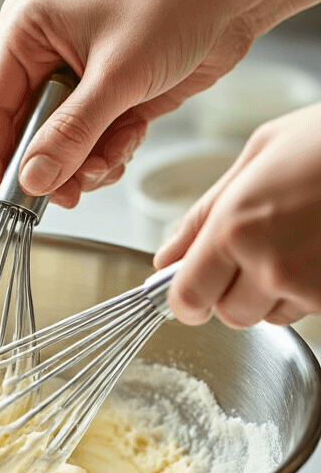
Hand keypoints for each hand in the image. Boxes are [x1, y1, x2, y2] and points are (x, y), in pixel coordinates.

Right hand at [0, 0, 254, 208]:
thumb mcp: (117, 77)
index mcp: (26, 32)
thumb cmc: (172, 3)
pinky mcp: (108, 94)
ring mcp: (76, 76)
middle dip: (54, 165)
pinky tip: (131, 139)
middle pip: (27, 133)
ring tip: (114, 157)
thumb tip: (32, 180)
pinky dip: (110, 152)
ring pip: (61, 145)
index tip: (5, 203)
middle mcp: (44, 54)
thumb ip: (71, 134)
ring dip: (87, 162)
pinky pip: (92, 142)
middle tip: (75, 191)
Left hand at [154, 104, 320, 327]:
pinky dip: (306, 290)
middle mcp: (270, 267)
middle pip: (228, 315)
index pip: (187, 298)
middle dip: (232, 290)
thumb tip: (167, 256)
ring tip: (294, 240)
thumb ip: (202, 214)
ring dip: (271, 291)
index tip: (191, 288)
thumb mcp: (256, 156)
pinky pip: (306, 310)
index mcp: (235, 229)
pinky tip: (315, 250)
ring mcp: (309, 287)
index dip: (186, 297)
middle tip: (253, 248)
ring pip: (269, 316)